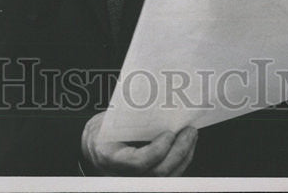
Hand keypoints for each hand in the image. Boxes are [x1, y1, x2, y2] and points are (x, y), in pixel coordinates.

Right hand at [81, 112, 196, 175]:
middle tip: (189, 131)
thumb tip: (159, 107)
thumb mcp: (109, 121)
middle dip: (179, 151)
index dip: (157, 150)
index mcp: (111, 159)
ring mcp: (137, 180)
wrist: (96, 148)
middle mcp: (124, 176)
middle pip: (158, 172)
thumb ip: (130, 118)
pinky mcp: (148, 178)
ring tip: (191, 135)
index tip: (169, 133)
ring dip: (184, 154)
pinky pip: (169, 174)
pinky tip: (187, 144)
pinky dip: (181, 159)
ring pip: (168, 176)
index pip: (139, 163)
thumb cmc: (103, 132)